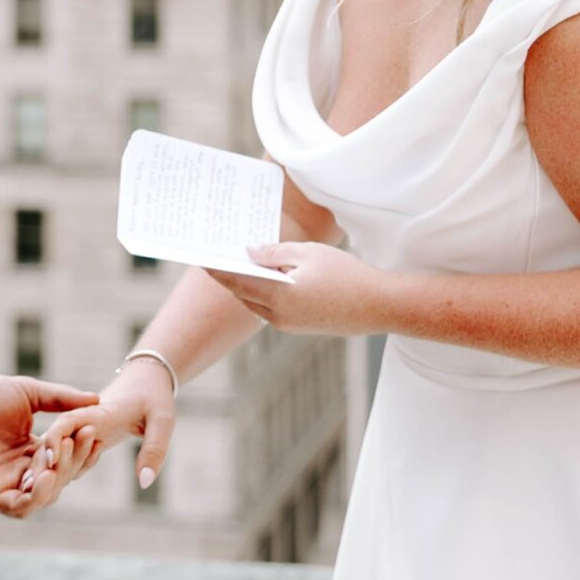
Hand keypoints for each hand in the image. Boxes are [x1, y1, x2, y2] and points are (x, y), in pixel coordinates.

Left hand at [0, 372, 100, 518]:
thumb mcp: (30, 393)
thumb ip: (61, 398)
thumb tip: (94, 400)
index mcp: (33, 450)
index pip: (66, 461)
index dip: (83, 453)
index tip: (95, 436)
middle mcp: (23, 470)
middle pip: (59, 481)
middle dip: (74, 463)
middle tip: (83, 438)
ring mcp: (9, 483)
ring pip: (44, 497)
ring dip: (57, 481)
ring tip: (59, 460)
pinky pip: (20, 507)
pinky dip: (36, 497)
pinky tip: (44, 477)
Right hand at [27, 353, 176, 494]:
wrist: (148, 377)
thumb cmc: (155, 395)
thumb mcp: (163, 420)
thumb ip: (154, 450)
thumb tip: (144, 482)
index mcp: (100, 412)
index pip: (68, 422)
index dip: (54, 440)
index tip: (49, 461)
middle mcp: (86, 420)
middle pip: (57, 439)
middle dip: (45, 461)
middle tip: (36, 487)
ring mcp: (85, 429)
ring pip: (60, 448)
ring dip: (52, 467)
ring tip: (39, 492)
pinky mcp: (88, 437)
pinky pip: (71, 454)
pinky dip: (63, 468)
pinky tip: (56, 485)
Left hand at [205, 242, 390, 335]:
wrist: (379, 306)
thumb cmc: (346, 274)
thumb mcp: (309, 253)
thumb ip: (274, 252)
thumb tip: (248, 252)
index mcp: (279, 297)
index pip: (237, 281)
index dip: (217, 268)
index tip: (200, 256)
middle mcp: (279, 317)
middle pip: (243, 293)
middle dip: (228, 275)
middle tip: (214, 255)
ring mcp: (289, 326)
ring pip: (256, 303)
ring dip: (245, 285)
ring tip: (235, 263)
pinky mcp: (299, 327)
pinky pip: (271, 309)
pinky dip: (262, 293)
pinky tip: (262, 277)